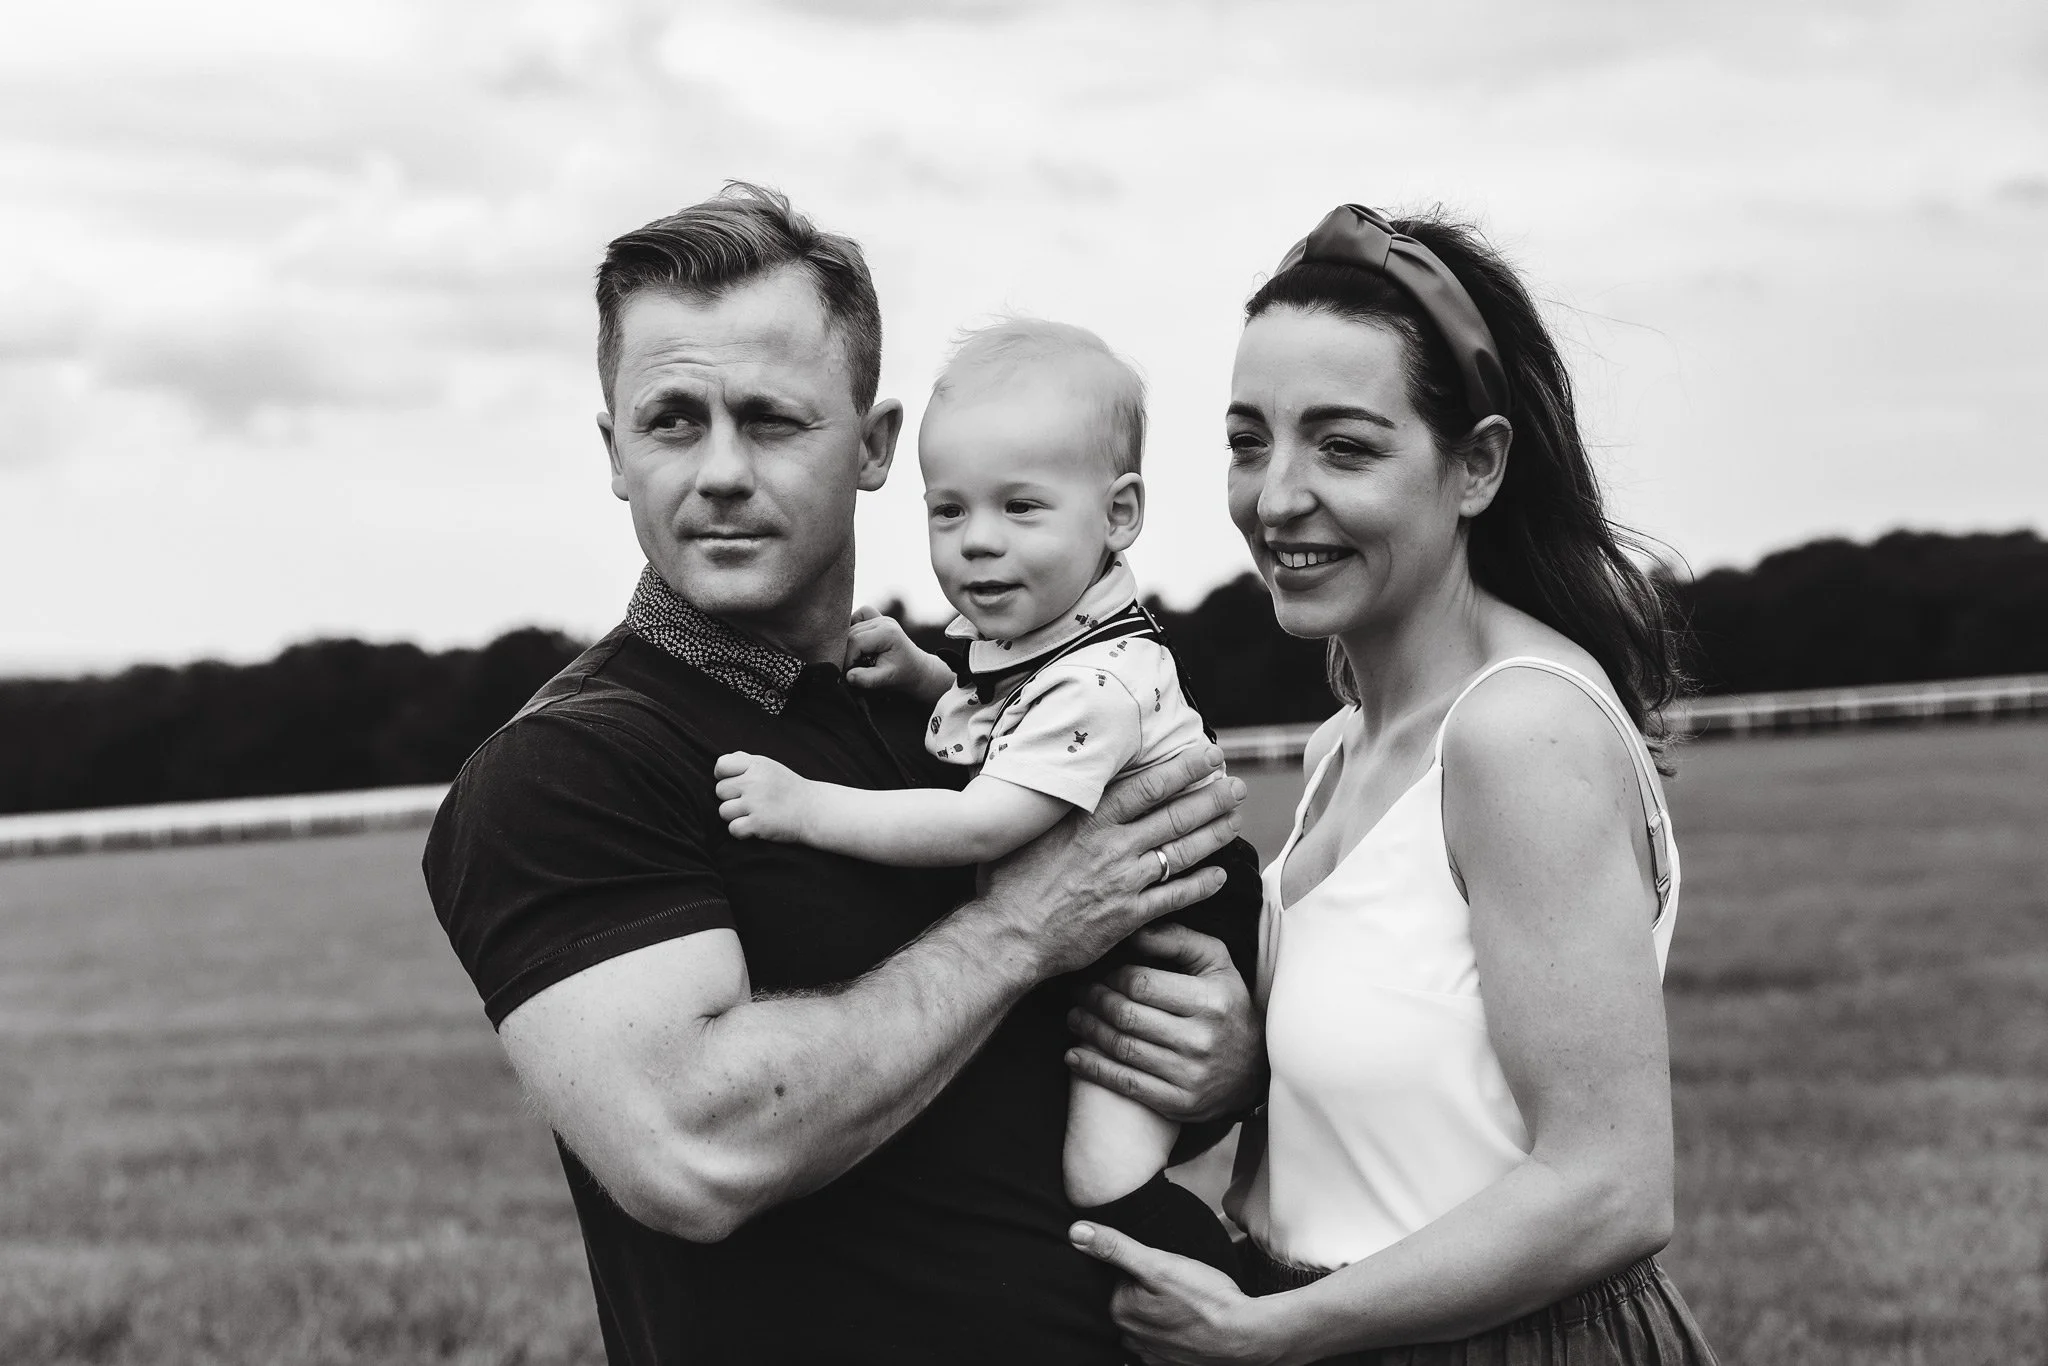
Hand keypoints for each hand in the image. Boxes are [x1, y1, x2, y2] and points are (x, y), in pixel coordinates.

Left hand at [713, 752, 814, 841]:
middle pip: (720, 791)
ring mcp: (755, 803)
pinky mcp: (758, 824)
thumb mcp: (769, 766)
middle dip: (732, 798)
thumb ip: (745, 761)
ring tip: (754, 813)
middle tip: (751, 801)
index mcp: (757, 765)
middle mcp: (754, 782)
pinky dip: (742, 831)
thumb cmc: (787, 788)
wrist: (813, 810)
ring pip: (723, 812)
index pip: (721, 766)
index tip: (737, 783)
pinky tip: (755, 826)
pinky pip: (733, 829)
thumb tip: (720, 765)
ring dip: (736, 816)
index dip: (723, 776)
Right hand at [844, 606, 952, 701]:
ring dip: (849, 645)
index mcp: (887, 632)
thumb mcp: (886, 680)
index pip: (856, 642)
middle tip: (852, 669)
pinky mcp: (877, 619)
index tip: (850, 674)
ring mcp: (880, 618)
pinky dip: (853, 629)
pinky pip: (858, 617)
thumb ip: (867, 679)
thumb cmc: (903, 674)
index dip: (848, 659)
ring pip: (851, 627)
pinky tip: (858, 645)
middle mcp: (883, 621)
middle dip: (847, 653)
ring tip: (858, 660)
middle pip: (851, 634)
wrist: (916, 669)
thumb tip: (848, 676)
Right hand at [980, 746, 1245, 977]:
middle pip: (1175, 816)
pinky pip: (1175, 896)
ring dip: (1214, 835)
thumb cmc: (1008, 881)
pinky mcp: (1129, 915)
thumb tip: (1065, 779)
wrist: (1008, 935)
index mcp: (1090, 820)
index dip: (1185, 769)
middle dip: (1212, 799)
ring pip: (1182, 853)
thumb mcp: (1030, 829)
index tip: (1210, 756)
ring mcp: (1125, 881)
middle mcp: (1114, 846)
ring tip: (1236, 821)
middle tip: (1237, 787)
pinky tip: (1220, 875)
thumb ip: (1058, 807)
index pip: (1149, 786)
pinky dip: (1201, 885)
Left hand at [1066, 924, 1265, 1122]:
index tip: (1097, 972)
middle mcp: (1201, 1040)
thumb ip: (1177, 939)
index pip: (1141, 984)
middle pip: (1127, 1016)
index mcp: (1210, 1001)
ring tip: (1074, 1016)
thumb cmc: (1228, 1004)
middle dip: (1093, 1001)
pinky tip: (1074, 1055)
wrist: (1259, 1068)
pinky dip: (1094, 1069)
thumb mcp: (1215, 962)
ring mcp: (1190, 1075)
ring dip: (1088, 1031)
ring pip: (1122, 1048)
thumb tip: (1133, 930)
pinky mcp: (1180, 1103)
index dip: (1110, 976)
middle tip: (1078, 992)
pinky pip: (1126, 1084)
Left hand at [1069, 1221, 1280, 1365]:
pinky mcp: (1170, 1363)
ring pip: (1145, 1322)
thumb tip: (1076, 1233)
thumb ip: (1115, 1248)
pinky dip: (1170, 1331)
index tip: (1161, 1266)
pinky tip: (1188, 1322)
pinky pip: (1161, 1342)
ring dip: (1158, 1311)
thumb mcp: (1158, 1263)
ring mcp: (1150, 1354)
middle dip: (1147, 1290)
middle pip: (1130, 1301)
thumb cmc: (1205, 1299)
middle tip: (1177, 1284)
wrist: (1245, 1336)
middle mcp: (1129, 1337)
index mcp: (1120, 1310)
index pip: (1116, 1278)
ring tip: (1184, 1302)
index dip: (1140, 1267)